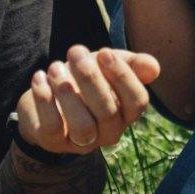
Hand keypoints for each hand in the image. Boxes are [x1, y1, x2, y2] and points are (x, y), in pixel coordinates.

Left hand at [15, 45, 161, 153]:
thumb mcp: (108, 65)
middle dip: (91, 79)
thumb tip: (154, 68)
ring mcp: (81, 141)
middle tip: (75, 51)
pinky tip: (40, 78)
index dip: (123, 77)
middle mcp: (109, 132)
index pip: (137, 102)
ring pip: (82, 127)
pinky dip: (44, 101)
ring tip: (55, 67)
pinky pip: (52, 127)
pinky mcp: (53, 142)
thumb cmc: (86, 79)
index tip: (104, 52)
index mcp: (127, 113)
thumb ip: (133, 63)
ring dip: (68, 95)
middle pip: (108, 113)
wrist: (48, 94)